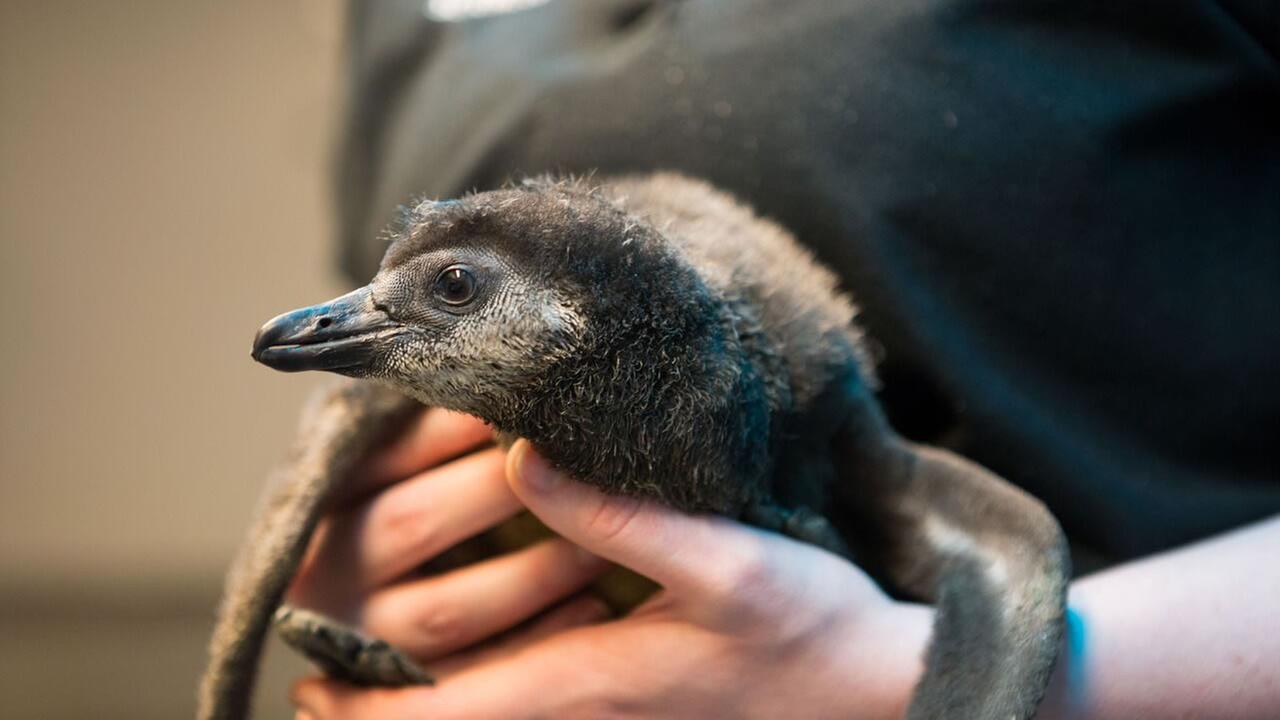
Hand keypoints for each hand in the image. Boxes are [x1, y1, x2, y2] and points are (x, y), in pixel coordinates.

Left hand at [289, 420, 931, 718]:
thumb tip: (522, 461)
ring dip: (419, 682)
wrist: (869, 678)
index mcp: (585, 681)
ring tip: (362, 636)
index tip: (302, 682)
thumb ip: (619, 519)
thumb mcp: (720, 562)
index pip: (446, 718)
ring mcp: (603, 698)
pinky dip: (477, 666)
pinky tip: (472, 613)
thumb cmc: (802, 625)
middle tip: (313, 653)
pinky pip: (528, 683)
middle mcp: (579, 701)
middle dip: (372, 705)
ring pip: (485, 705)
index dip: (365, 712)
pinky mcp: (627, 680)